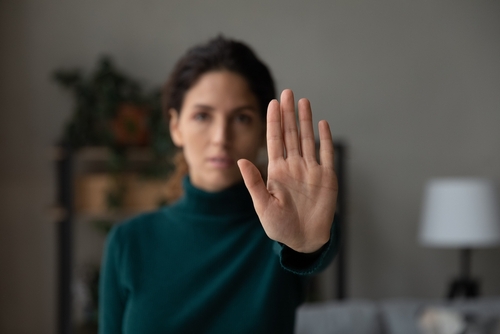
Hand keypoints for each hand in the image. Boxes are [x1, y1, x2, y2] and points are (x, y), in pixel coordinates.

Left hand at [237, 89, 337, 252]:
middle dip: (288, 113)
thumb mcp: (263, 206)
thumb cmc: (281, 227)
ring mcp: (311, 170)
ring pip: (307, 139)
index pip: (274, 140)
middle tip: (287, 92)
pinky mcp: (327, 177)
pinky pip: (327, 153)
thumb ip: (253, 183)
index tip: (272, 103)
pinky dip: (325, 139)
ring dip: (305, 121)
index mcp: (277, 171)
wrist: (304, 240)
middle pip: (291, 134)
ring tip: (303, 101)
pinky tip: (322, 124)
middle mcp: (294, 166)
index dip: (274, 121)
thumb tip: (240, 160)